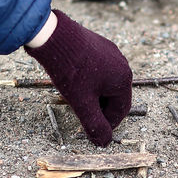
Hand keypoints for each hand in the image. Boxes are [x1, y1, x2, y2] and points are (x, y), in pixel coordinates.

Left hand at [25, 10, 131, 145]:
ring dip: (94, 94)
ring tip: (77, 99)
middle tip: (83, 115)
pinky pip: (99, 68)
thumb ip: (95, 124)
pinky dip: (90, 80)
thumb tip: (104, 142)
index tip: (93, 130)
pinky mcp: (99, 44)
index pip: (121, 111)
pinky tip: (74, 81)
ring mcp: (111, 52)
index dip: (107, 124)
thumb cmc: (70, 70)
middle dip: (100, 108)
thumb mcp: (82, 103)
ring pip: (105, 82)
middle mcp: (122, 64)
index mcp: (123, 79)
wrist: (54, 36)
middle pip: (114, 96)